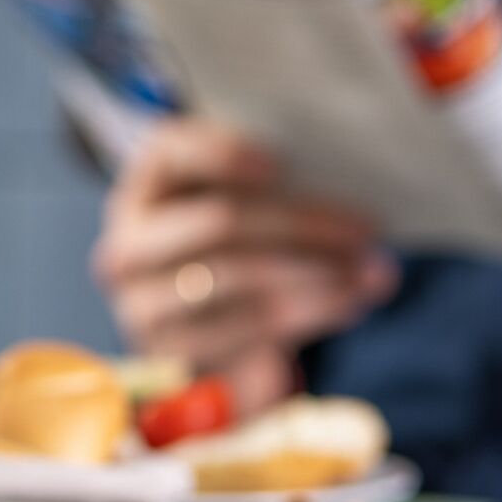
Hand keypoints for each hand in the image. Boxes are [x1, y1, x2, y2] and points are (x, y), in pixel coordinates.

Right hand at [91, 119, 397, 391]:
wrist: (216, 342)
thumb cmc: (238, 256)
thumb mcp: (245, 212)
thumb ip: (274, 187)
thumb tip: (348, 175)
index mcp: (146, 187)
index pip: (170, 153)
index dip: (221, 153)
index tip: (278, 163)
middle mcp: (130, 241)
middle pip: (218, 221)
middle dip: (300, 223)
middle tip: (366, 227)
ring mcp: (144, 300)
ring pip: (237, 276)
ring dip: (315, 272)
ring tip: (372, 269)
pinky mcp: (175, 349)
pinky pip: (246, 326)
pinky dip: (310, 311)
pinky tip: (351, 301)